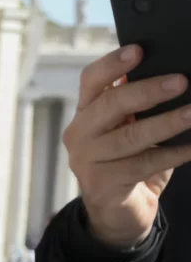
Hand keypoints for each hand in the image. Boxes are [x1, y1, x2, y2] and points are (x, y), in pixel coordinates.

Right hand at [67, 44, 190, 250]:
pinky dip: (172, 154)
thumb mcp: (129, 128)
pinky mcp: (103, 185)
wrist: (117, 212)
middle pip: (110, 105)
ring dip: (167, 122)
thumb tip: (169, 72)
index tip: (138, 50)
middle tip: (181, 81)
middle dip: (147, 91)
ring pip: (129, 136)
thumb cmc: (128, 162)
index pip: (92, 81)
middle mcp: (80, 134)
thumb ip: (136, 104)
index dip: (112, 64)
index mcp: (86, 113)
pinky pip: (144, 164)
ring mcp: (87, 161)